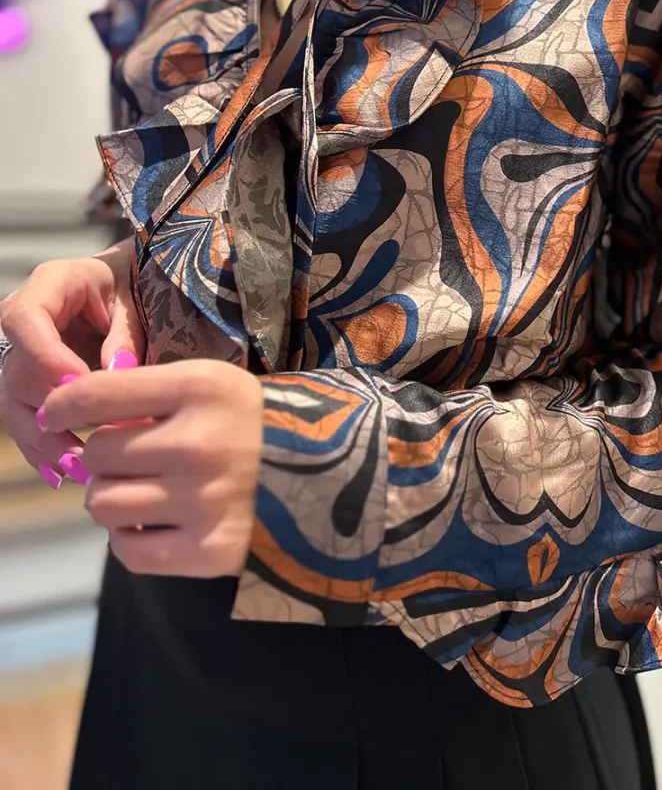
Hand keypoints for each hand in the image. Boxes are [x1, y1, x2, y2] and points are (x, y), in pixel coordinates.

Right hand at [0, 241, 143, 488]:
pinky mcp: (28, 385)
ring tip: (79, 469)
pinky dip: (43, 449)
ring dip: (45, 440)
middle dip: (51, 409)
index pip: (24, 319)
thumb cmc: (134, 287)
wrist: (125, 288)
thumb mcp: (136, 301)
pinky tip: (62, 474)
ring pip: (14, 404)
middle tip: (88, 439)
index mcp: (49, 285)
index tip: (78, 385)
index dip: (45, 356)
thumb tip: (117, 373)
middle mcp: (24, 322)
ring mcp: (22, 356)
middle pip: (17, 370)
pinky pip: (24, 420)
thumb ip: (125, 333)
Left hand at [40, 360, 263, 578]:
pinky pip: (128, 551)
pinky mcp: (208, 550)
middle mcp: (198, 443)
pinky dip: (130, 538)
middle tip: (132, 458)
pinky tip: (153, 522)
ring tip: (143, 491)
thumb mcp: (212, 385)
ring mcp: (202, 501)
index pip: (98, 394)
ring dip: (112, 498)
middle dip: (104, 456)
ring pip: (103, 504)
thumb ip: (148, 394)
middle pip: (97, 453)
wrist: (331, 472)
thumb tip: (76, 418)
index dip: (62, 405)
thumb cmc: (255, 422)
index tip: (55, 413)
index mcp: (201, 387)